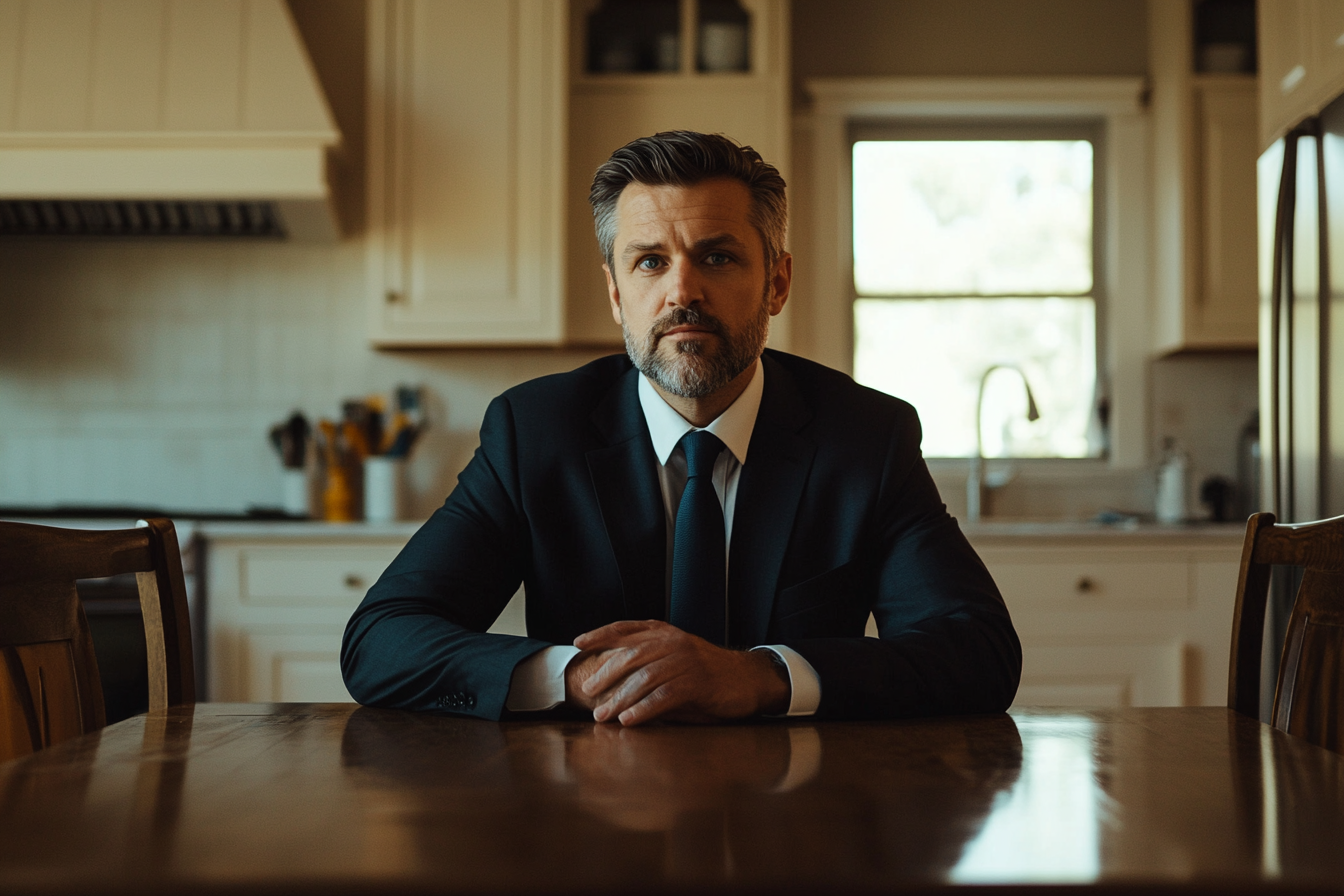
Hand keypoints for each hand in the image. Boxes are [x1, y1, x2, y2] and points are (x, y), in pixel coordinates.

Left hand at [566, 620, 789, 725]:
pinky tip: (630, 721)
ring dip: (620, 698)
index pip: (628, 628)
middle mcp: (675, 642)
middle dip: (605, 673)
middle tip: (587, 691)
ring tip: (603, 715)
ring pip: (645, 678)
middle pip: (631, 655)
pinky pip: (664, 696)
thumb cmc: (709, 674)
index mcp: (667, 633)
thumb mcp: (679, 659)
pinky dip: (644, 709)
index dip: (602, 634)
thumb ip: (652, 662)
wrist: (749, 679)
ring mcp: (687, 661)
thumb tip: (615, 679)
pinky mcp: (698, 682)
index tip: (578, 643)